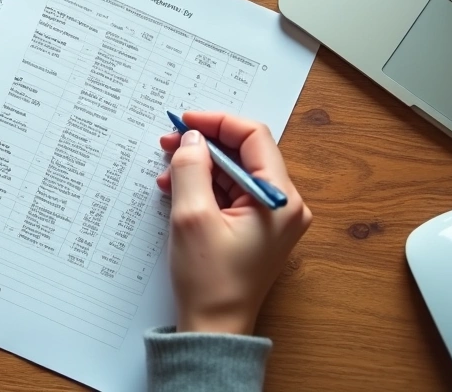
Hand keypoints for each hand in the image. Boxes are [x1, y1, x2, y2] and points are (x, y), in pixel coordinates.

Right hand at [155, 112, 310, 334]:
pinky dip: (205, 186)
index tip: (185, 121)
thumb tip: (193, 138)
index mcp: (280, 199)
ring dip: (200, 166)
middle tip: (170, 142)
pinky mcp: (257, 228)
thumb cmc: (209, 282)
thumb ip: (191, 168)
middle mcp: (284, 205)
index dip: (217, 122)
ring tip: (167, 170)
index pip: (254, 137)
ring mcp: (272, 218)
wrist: (214, 330)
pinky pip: (231, 193)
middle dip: (205, 144)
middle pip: (245, 153)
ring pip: (235, 172)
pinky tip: (177, 189)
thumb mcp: (192, 217)